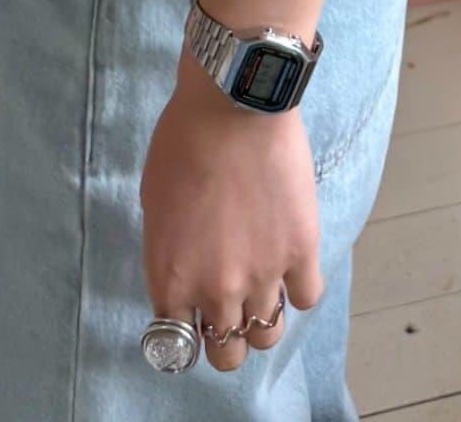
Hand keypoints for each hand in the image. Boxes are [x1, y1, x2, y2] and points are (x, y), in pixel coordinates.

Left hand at [140, 50, 323, 373]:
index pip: (175, 342)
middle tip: (228, 311)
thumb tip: (186, 268)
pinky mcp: (300, 253)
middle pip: (226, 355)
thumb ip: (168, 250)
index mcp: (170, 277)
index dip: (185, 330)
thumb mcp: (154, 202)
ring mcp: (261, 275)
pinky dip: (298, 287)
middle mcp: (215, 289)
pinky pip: (306, 298)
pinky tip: (290, 265)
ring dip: (261, 320)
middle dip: (225, 339)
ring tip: (261, 291)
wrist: (232, 105)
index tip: (191, 317)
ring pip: (267, 336)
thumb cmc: (183, 140)